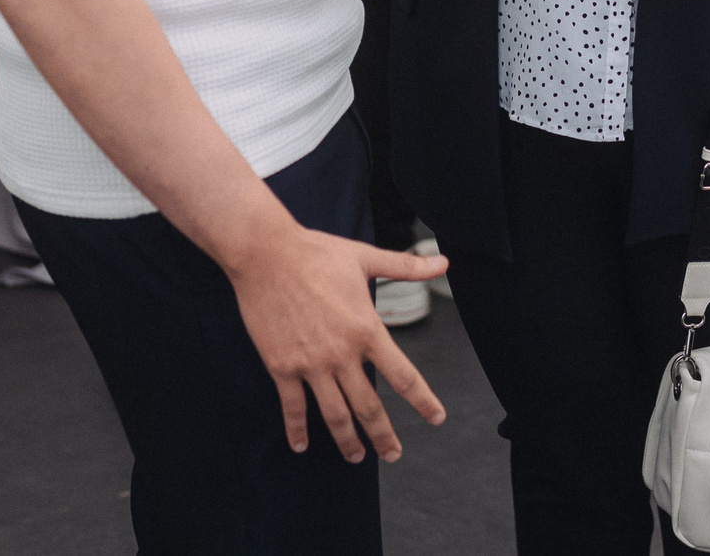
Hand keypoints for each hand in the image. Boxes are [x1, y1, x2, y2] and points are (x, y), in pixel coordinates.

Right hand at [226, 222, 447, 462]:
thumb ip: (405, 267)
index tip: (436, 418)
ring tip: (357, 458)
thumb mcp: (365, 258)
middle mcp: (341, 354)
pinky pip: (292, 406)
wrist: (265, 254)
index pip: (403, 375)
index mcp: (366, 330)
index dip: (422, 400)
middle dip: (383, 435)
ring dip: (347, 441)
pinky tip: (301, 445)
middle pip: (369, 406)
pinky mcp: (281, 367)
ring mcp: (310, 364)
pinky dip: (297, 429)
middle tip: (394, 454)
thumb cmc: (316, 252)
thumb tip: (444, 261)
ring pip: (334, 414)